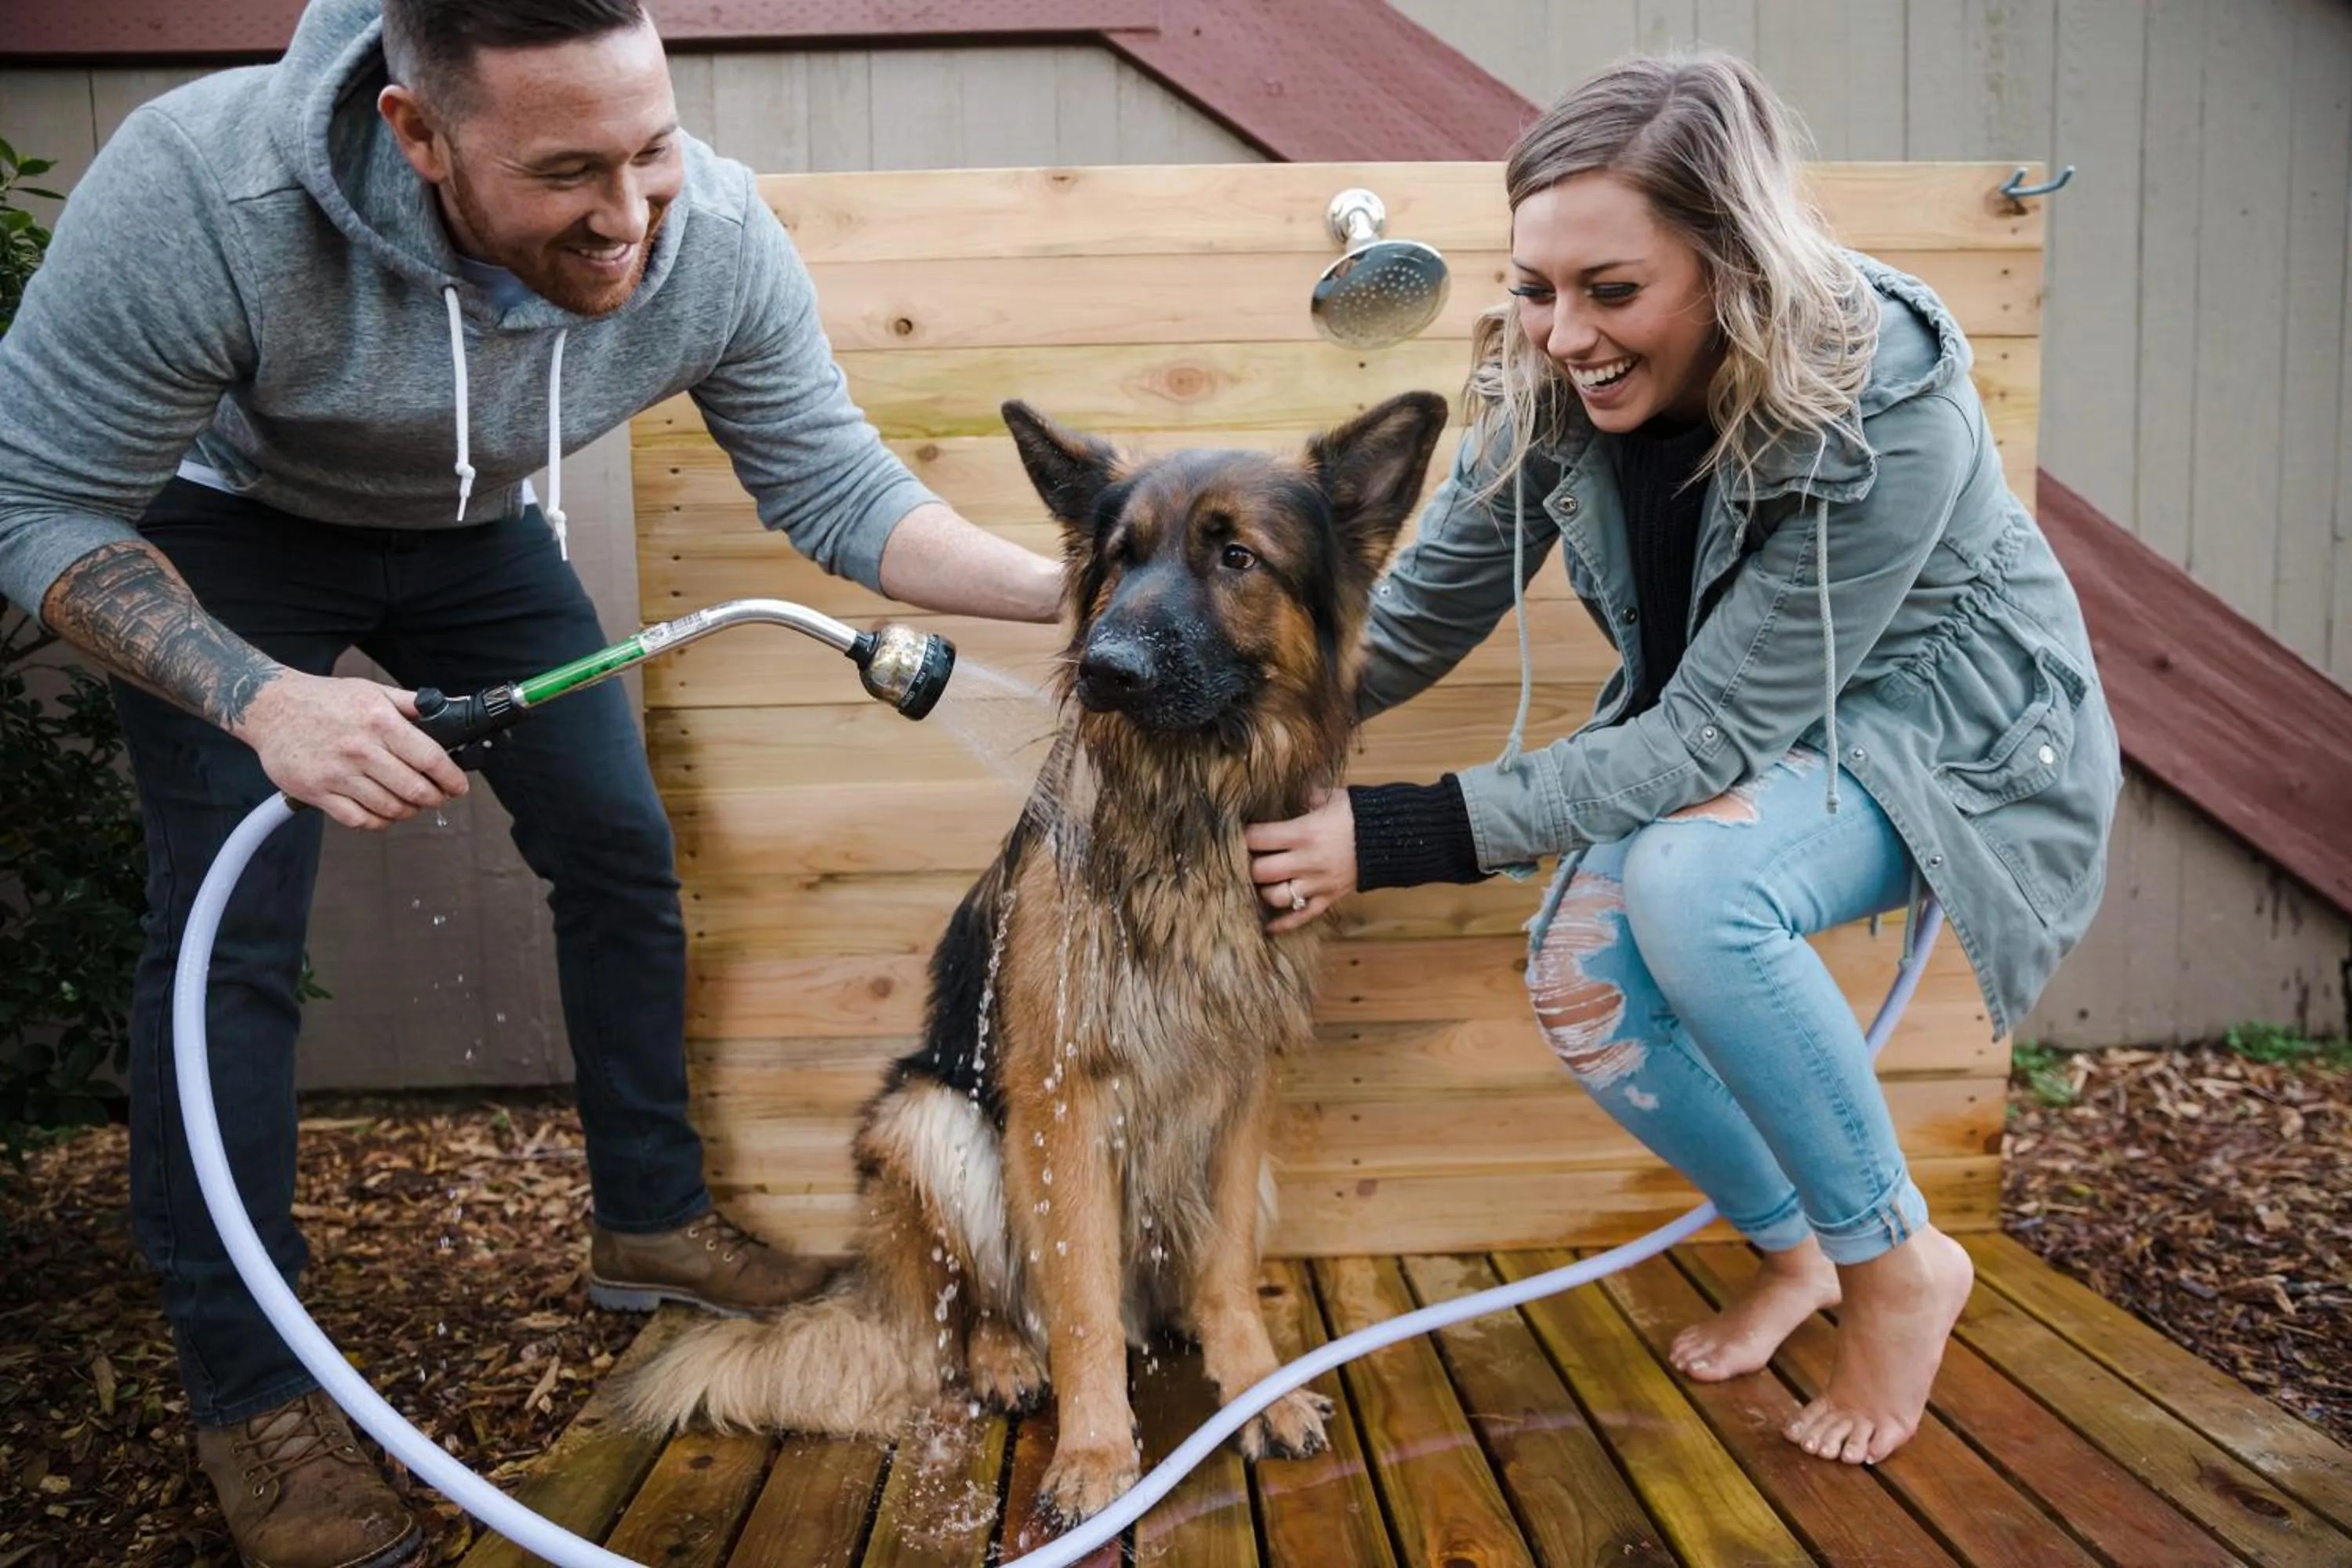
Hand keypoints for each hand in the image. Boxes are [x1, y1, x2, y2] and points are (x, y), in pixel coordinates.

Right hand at [231, 672, 470, 829]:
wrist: (271, 708)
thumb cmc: (326, 700)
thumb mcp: (373, 691)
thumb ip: (414, 704)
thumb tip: (454, 708)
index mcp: (380, 722)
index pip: (430, 758)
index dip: (451, 778)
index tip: (459, 786)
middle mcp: (360, 749)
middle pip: (413, 789)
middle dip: (434, 798)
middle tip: (438, 797)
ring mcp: (337, 773)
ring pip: (389, 808)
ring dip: (408, 811)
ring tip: (412, 804)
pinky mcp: (316, 792)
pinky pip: (358, 820)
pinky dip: (378, 822)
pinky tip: (384, 813)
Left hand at [1243, 787, 1355, 932]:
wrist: (1395, 835)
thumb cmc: (1359, 812)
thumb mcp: (1329, 797)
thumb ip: (1303, 798)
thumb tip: (1282, 793)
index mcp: (1303, 832)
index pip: (1258, 838)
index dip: (1243, 836)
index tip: (1239, 834)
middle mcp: (1307, 861)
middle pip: (1260, 871)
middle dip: (1249, 866)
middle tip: (1246, 860)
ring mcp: (1318, 883)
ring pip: (1276, 897)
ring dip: (1264, 891)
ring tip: (1261, 882)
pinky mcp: (1329, 897)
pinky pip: (1302, 916)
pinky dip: (1284, 923)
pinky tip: (1269, 925)